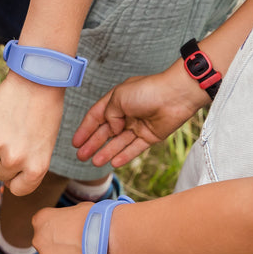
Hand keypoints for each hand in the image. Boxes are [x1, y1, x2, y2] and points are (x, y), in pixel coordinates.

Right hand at [0, 73, 65, 195]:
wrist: (37, 81)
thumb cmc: (44, 113)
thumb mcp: (43, 146)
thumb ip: (26, 164)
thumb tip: (2, 176)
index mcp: (37, 168)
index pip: (18, 190)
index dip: (17, 177)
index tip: (19, 163)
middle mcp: (17, 161)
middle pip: (0, 174)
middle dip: (3, 160)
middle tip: (13, 138)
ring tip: (1, 129)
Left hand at [30, 203, 91, 253]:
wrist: (103, 236)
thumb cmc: (93, 218)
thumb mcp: (74, 209)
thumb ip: (66, 218)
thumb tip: (71, 222)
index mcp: (40, 220)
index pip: (43, 225)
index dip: (58, 228)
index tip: (68, 231)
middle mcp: (38, 240)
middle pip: (45, 244)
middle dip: (58, 244)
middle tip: (75, 244)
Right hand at [72, 64, 208, 167]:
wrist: (176, 95)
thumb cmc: (148, 90)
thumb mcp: (119, 97)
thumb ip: (109, 115)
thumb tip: (111, 129)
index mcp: (117, 100)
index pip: (96, 116)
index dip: (85, 129)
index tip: (75, 142)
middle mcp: (127, 113)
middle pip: (106, 132)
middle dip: (93, 144)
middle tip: (81, 156)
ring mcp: (139, 125)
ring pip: (119, 142)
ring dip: (106, 152)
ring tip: (94, 162)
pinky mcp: (151, 136)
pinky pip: (135, 148)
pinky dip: (124, 155)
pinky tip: (113, 163)